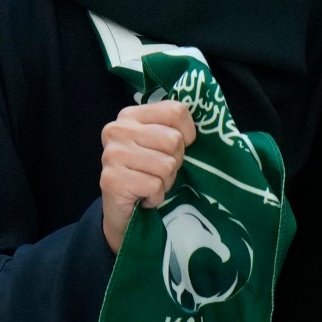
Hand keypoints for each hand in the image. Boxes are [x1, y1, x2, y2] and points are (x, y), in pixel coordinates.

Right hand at [99, 101, 196, 252]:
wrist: (122, 210)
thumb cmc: (148, 172)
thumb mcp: (161, 144)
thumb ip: (175, 129)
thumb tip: (209, 124)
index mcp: (131, 115)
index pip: (176, 111)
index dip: (187, 133)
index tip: (176, 148)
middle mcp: (117, 130)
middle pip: (174, 140)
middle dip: (175, 161)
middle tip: (159, 171)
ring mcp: (112, 154)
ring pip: (167, 165)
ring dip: (166, 180)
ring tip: (151, 182)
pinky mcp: (112, 179)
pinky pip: (155, 185)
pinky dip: (156, 195)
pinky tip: (144, 195)